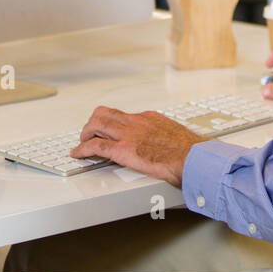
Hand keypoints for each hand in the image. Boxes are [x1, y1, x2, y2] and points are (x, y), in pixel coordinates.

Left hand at [71, 107, 203, 186]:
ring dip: (85, 134)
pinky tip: (78, 154)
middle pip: (105, 113)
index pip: (124, 115)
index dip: (112, 123)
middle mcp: (136, 122)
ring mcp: (128, 134)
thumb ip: (167, 139)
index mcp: (150, 119)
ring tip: (82, 143)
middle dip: (93, 123)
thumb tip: (169, 147)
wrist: (194, 158)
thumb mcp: (178, 137)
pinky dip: (83, 149)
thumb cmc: (191, 153)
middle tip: (90, 134)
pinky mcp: (123, 150)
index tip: (110, 130)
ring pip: (96, 124)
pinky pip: (96, 146)